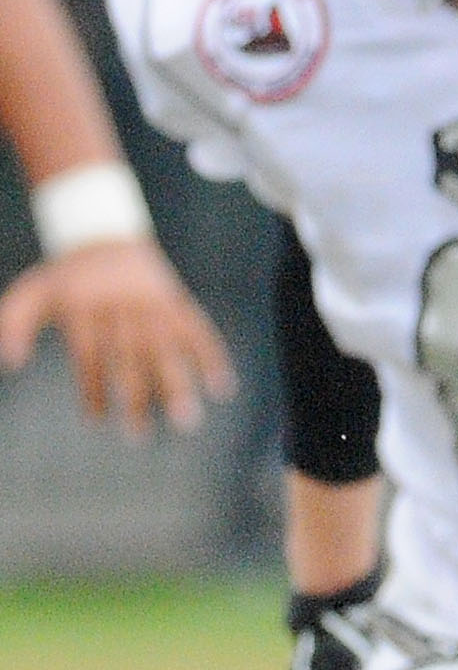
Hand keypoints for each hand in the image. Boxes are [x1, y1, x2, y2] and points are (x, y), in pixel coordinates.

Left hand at [0, 236, 236, 435]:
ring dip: (180, 384)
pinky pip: (198, 330)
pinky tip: (223, 386)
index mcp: (84, 305)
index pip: (88, 354)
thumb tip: (10, 362)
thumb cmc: (64, 276)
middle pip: (131, 356)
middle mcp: (121, 306)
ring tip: (187, 419)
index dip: (92, 387)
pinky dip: (212, 357)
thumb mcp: (31, 291)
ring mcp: (152, 303)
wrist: (102, 234)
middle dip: (137, 395)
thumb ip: (15, 323)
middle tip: (140, 434)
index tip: (97, 420)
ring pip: (167, 348)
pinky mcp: (175, 300)